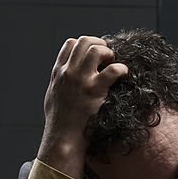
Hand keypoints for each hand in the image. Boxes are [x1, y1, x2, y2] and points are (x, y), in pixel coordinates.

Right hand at [37, 36, 128, 178]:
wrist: (63, 137)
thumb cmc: (60, 120)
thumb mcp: (54, 94)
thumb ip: (60, 81)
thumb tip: (67, 74)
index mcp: (58, 72)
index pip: (70, 44)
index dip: (86, 44)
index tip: (96, 54)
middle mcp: (68, 72)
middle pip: (84, 41)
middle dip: (100, 44)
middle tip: (108, 56)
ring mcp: (81, 80)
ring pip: (96, 50)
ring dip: (109, 53)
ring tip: (114, 64)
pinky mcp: (94, 91)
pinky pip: (112, 70)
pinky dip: (121, 68)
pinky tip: (124, 75)